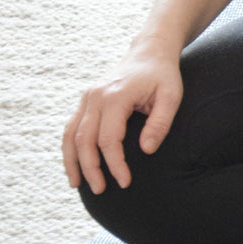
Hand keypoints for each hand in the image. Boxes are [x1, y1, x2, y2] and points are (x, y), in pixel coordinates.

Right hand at [62, 38, 182, 193]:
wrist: (149, 52)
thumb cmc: (163, 76)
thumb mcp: (171, 97)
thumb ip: (159, 124)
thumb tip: (146, 150)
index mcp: (116, 96)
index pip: (108, 138)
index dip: (115, 163)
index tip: (125, 182)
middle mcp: (95, 96)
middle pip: (84, 139)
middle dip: (91, 168)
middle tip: (101, 191)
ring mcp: (87, 98)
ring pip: (71, 134)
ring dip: (72, 161)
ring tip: (78, 185)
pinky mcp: (86, 101)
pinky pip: (72, 127)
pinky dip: (70, 147)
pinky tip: (75, 165)